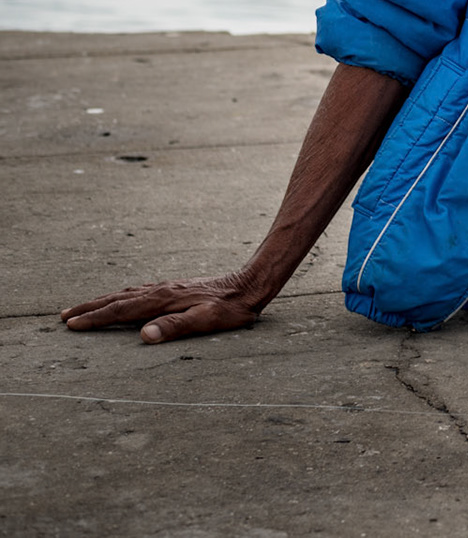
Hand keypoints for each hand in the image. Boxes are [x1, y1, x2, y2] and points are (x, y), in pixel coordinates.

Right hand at [61, 271, 264, 342]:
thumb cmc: (231, 308)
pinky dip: (122, 296)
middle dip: (89, 308)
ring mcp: (167, 287)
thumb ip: (176, 327)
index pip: (121, 310)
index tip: (71, 325)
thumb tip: (143, 336)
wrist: (249, 285)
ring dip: (102, 301)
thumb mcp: (207, 320)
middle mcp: (161, 290)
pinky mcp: (175, 288)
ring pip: (126, 294)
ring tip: (83, 308)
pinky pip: (139, 291)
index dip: (95, 318)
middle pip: (117, 299)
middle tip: (63, 316)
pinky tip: (122, 299)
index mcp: (163, 300)